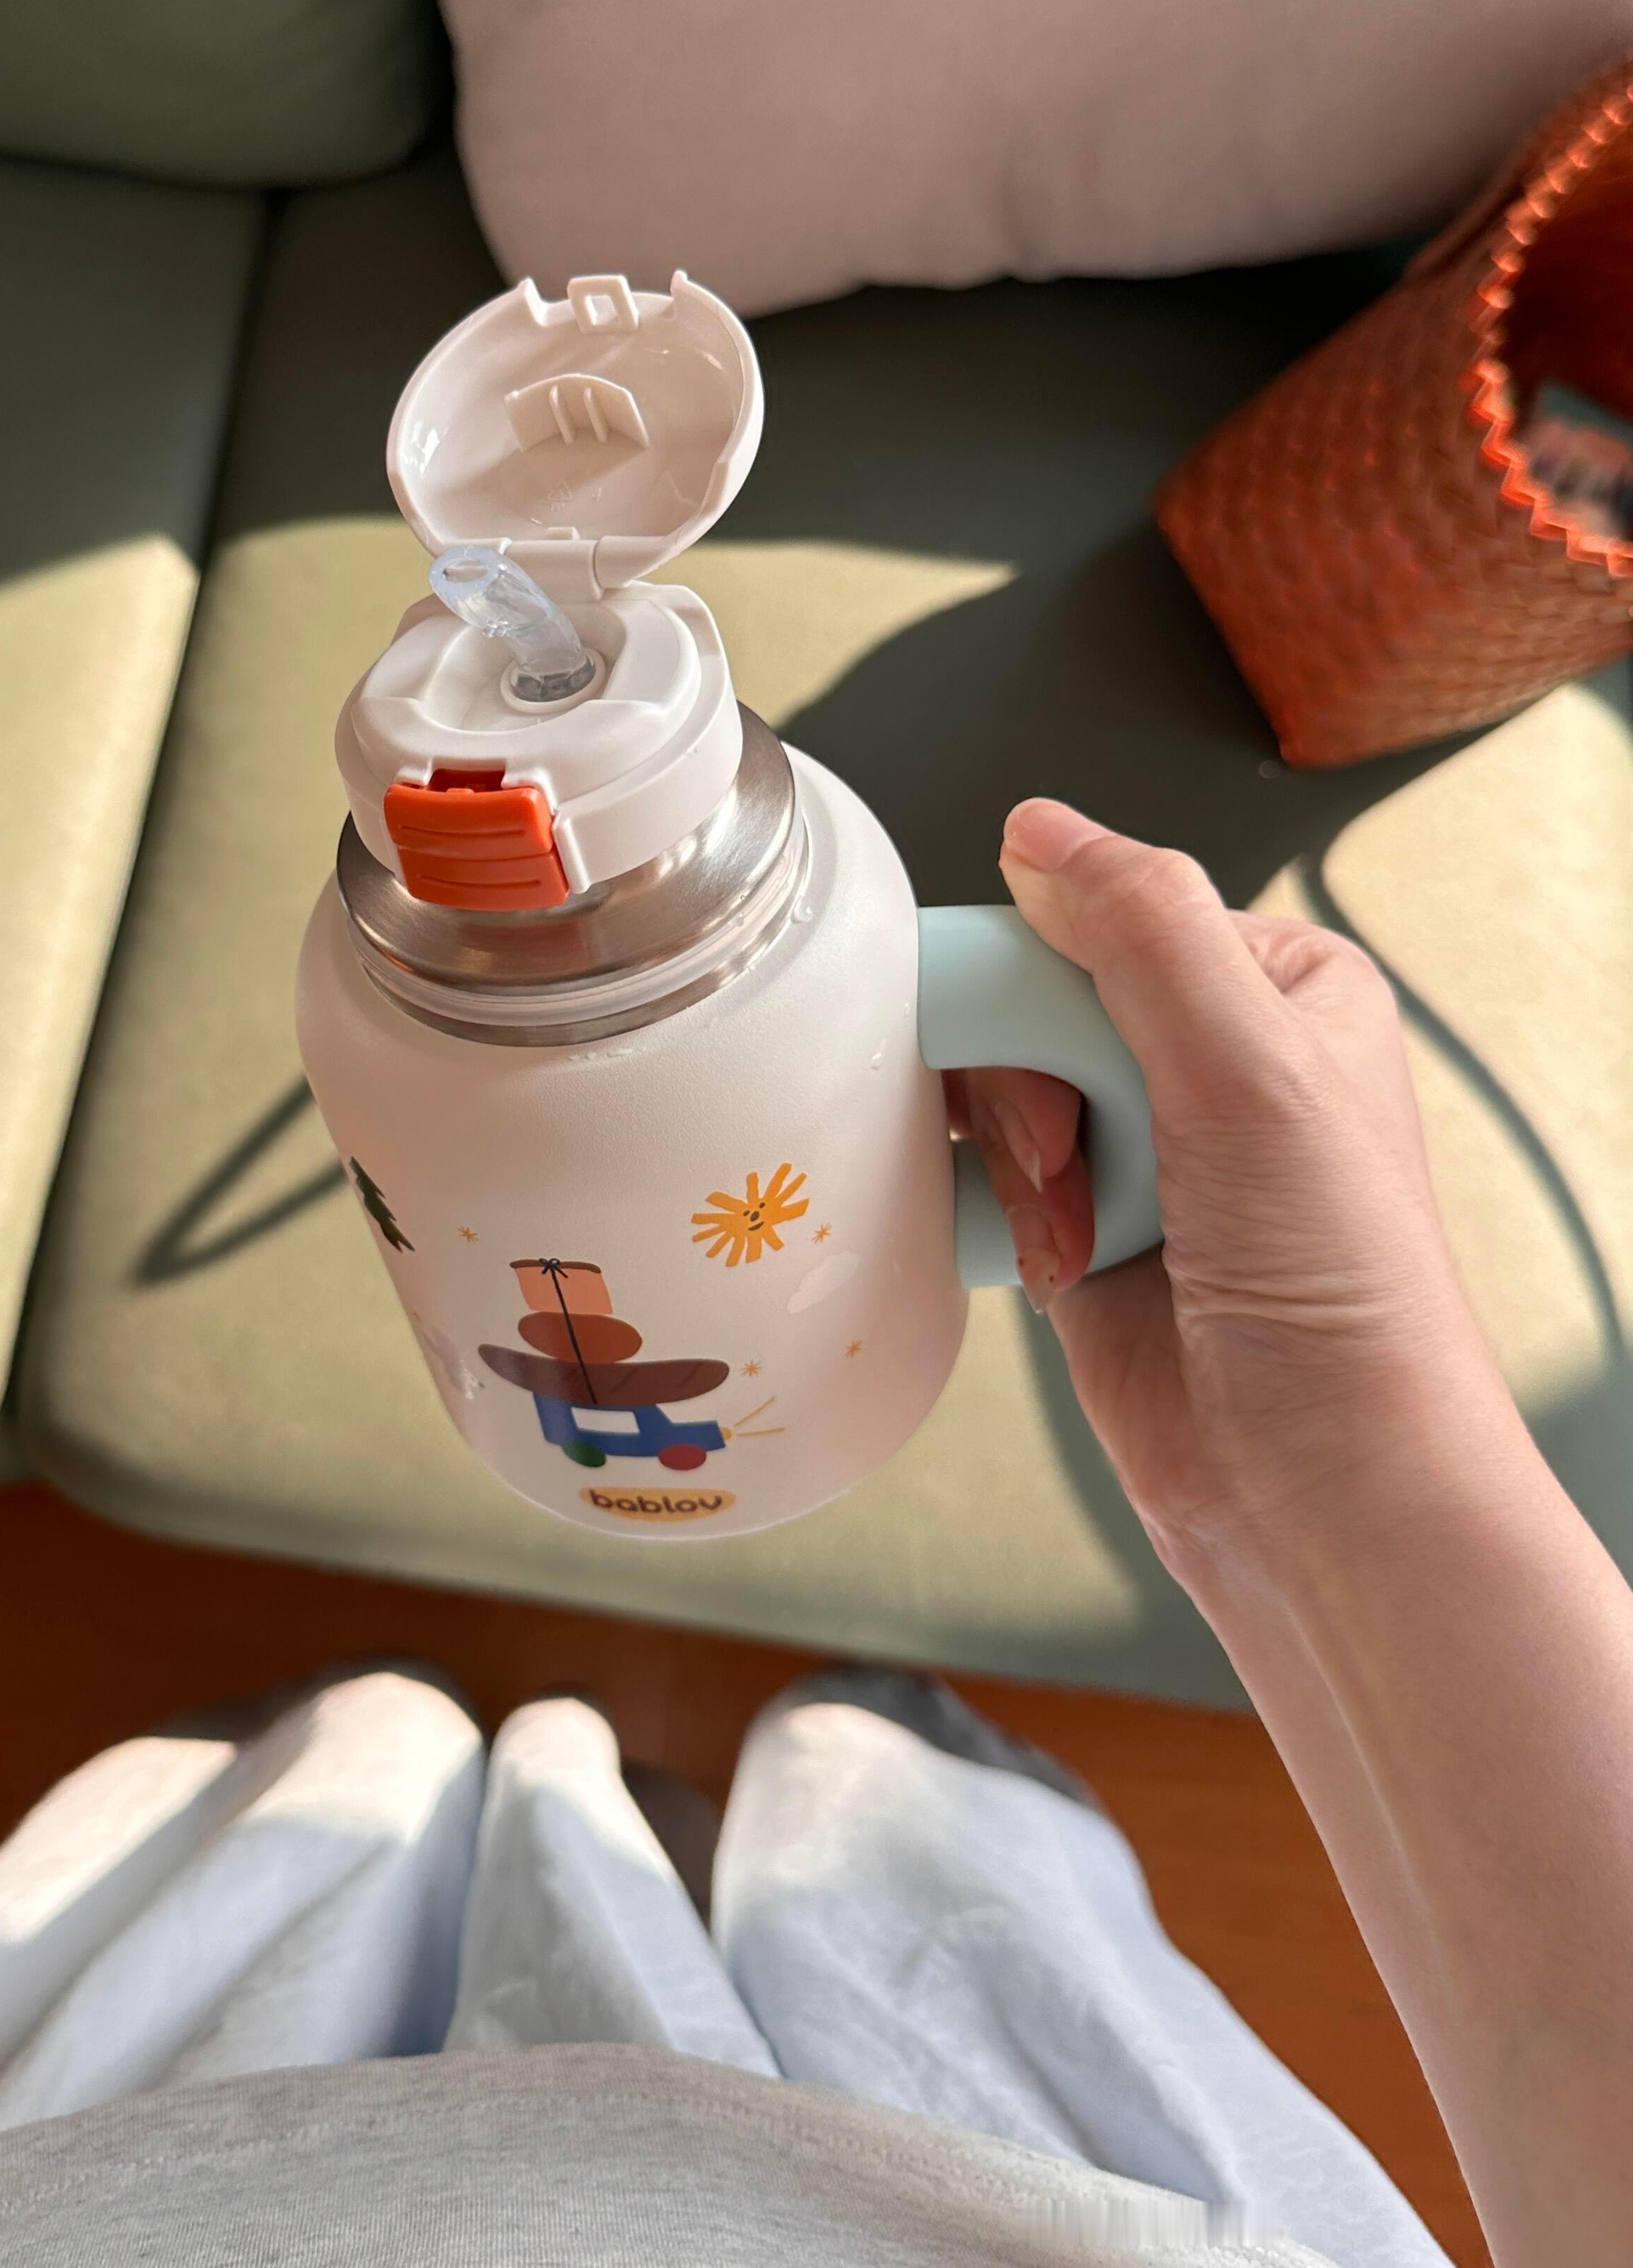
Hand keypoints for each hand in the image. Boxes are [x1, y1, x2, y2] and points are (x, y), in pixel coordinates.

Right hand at [947, 800, 1506, 1594]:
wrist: (1318, 1491)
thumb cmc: (1339, 1298)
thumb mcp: (1250, 1068)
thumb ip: (1143, 930)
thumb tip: (1040, 830)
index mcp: (1273, 988)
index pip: (1096, 915)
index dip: (1041, 979)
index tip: (1042, 1044)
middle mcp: (1208, 1060)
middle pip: (1029, 1000)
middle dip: (1029, 1087)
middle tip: (1078, 1154)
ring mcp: (1144, 1149)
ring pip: (993, 1091)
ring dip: (1019, 1165)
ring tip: (1086, 1231)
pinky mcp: (1087, 1234)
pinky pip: (983, 1179)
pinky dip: (1000, 1219)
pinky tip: (1056, 1265)